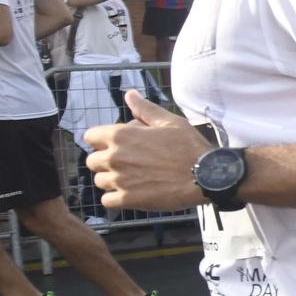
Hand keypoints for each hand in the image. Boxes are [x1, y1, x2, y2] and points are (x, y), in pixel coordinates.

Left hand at [84, 92, 207, 210]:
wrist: (206, 176)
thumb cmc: (189, 147)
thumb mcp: (170, 122)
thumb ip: (145, 109)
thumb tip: (129, 94)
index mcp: (121, 136)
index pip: (90, 136)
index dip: (102, 140)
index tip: (115, 144)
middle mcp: (115, 157)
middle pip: (92, 161)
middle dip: (106, 161)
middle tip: (127, 163)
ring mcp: (120, 180)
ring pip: (100, 181)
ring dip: (112, 180)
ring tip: (132, 179)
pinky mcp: (127, 199)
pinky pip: (108, 201)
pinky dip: (116, 198)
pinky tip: (132, 193)